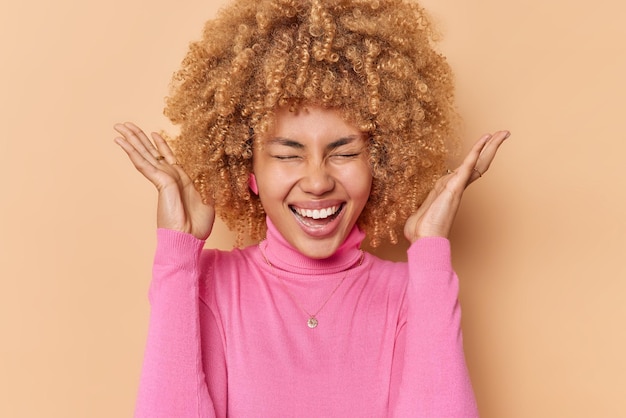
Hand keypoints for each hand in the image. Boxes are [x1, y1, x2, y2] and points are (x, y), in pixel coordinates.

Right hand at [114, 122, 214, 239]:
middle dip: (139, 138)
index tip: (154, 133)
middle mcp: (169, 177)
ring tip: (119, 127)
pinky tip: (121, 142)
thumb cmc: (198, 225)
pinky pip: (144, 164)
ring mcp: (162, 179)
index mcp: (181, 180)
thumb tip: (214, 176)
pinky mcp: (160, 182)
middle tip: (126, 125)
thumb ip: (208, 186)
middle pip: (151, 152)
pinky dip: (132, 151)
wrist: (190, 238)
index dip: (161, 145)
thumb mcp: (209, 200)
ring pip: (144, 154)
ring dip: (131, 139)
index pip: (168, 157)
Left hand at [403, 130, 509, 242]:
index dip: (476, 156)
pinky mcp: (454, 187)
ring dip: (489, 146)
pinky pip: (467, 165)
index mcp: (450, 189)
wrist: (424, 240)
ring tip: (501, 133)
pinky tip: (485, 140)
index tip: (483, 144)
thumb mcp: (422, 210)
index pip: (467, 169)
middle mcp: (457, 187)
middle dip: (491, 148)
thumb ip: (424, 205)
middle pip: (479, 163)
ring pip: (477, 162)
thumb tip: (418, 211)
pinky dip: (476, 151)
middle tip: (503, 134)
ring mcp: (457, 187)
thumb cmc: (421, 230)